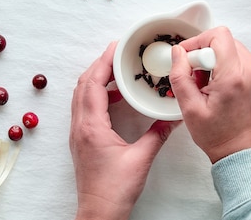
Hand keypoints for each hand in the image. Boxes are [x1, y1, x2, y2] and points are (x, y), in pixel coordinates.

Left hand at [70, 42, 179, 219]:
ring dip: (97, 78)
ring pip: (81, 95)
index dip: (104, 62)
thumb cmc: (114, 191)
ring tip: (117, 70)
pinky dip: (97, 94)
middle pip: (83, 84)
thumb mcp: (141, 160)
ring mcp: (78, 133)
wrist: (98, 213)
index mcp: (91, 127)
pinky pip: (85, 107)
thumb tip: (172, 118)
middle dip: (100, 64)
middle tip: (118, 52)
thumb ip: (157, 135)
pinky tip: (115, 97)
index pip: (93, 84)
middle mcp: (80, 126)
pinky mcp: (82, 139)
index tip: (116, 46)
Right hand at [169, 27, 250, 162]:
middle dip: (205, 52)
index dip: (198, 42)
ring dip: (215, 58)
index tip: (189, 59)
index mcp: (234, 77)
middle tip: (197, 75)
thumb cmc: (217, 134)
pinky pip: (239, 55)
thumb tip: (178, 52)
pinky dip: (226, 64)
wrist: (241, 148)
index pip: (218, 36)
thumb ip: (180, 75)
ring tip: (208, 82)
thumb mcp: (189, 108)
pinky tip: (219, 83)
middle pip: (224, 39)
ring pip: (231, 46)